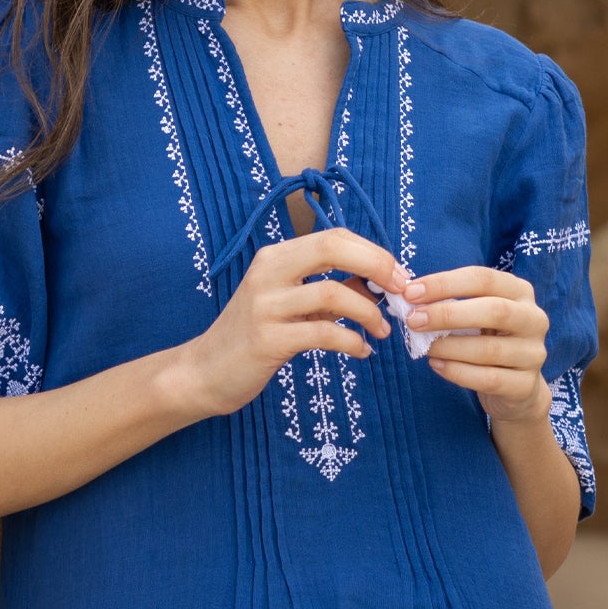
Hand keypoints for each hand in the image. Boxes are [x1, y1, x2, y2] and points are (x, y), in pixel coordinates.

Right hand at [176, 227, 406, 418]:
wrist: (206, 372)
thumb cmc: (253, 336)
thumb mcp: (290, 303)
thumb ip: (329, 288)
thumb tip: (379, 281)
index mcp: (276, 257)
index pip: (334, 236)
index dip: (374, 252)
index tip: (398, 276)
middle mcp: (269, 272)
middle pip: (334, 248)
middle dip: (378, 266)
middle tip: (401, 293)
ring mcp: (266, 305)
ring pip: (334, 293)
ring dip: (369, 313)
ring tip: (382, 331)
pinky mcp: (268, 339)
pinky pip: (324, 333)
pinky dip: (352, 342)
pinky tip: (361, 352)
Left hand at [398, 265, 551, 424]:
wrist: (516, 387)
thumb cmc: (488, 340)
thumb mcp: (475, 315)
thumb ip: (450, 303)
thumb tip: (409, 297)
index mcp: (519, 292)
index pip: (483, 279)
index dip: (445, 283)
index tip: (411, 293)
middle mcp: (534, 319)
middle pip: (494, 310)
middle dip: (448, 315)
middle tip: (414, 320)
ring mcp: (533, 353)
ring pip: (489, 349)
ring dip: (449, 347)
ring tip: (423, 347)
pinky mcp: (525, 385)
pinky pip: (488, 379)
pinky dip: (458, 372)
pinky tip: (436, 365)